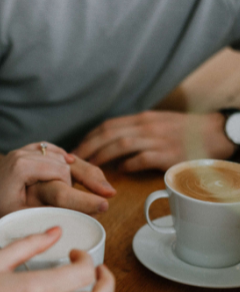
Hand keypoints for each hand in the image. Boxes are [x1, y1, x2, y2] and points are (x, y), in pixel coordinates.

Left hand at [0, 142, 115, 232]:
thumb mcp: (22, 214)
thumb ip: (49, 208)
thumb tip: (80, 211)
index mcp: (22, 165)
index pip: (61, 173)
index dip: (80, 190)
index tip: (100, 203)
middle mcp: (23, 152)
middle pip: (65, 161)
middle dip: (89, 176)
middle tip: (109, 192)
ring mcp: (24, 150)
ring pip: (60, 155)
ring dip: (80, 168)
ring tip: (101, 184)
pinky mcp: (25, 153)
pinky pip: (51, 151)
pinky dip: (65, 158)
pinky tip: (78, 165)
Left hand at [74, 111, 234, 172]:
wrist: (217, 133)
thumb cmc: (185, 131)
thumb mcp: (158, 124)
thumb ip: (136, 131)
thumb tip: (114, 144)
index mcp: (142, 119)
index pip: (108, 125)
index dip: (89, 137)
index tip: (77, 149)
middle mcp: (146, 126)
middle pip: (109, 133)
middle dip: (88, 147)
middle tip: (74, 160)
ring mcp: (157, 139)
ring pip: (121, 144)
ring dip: (102, 156)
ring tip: (89, 167)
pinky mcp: (168, 153)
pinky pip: (142, 158)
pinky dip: (127, 164)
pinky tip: (118, 172)